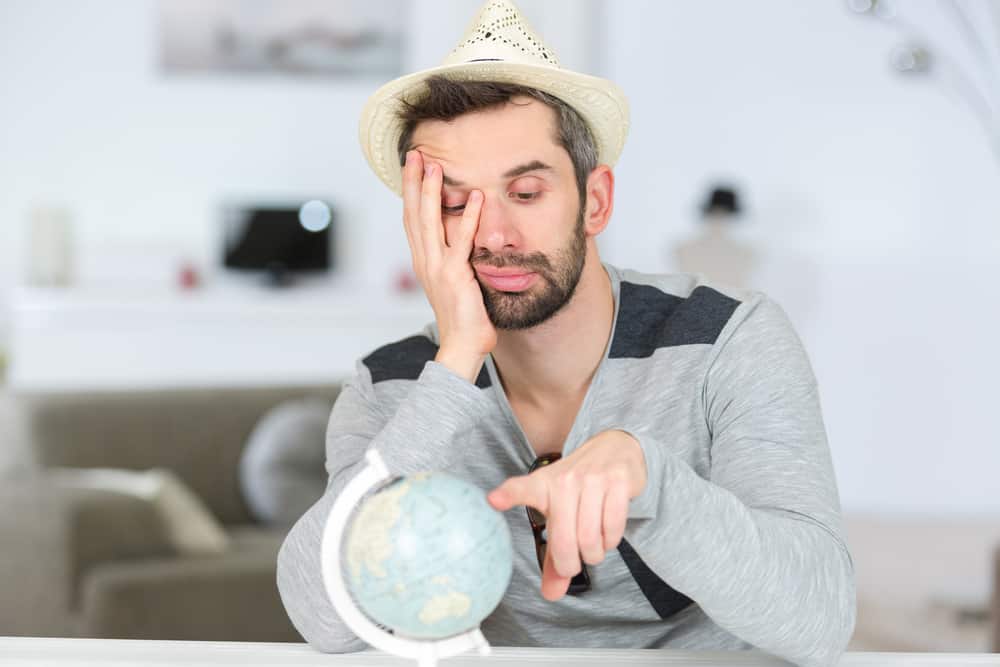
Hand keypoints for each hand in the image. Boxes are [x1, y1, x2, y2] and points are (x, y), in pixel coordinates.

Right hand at [402, 150, 496, 381]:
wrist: (461, 346)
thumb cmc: (463, 318)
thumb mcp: (454, 283)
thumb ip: (454, 261)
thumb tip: (461, 242)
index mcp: (423, 262)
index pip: (412, 219)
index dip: (411, 192)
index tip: (413, 167)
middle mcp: (425, 261)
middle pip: (414, 214)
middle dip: (414, 182)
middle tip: (415, 154)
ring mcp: (437, 268)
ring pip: (429, 222)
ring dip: (432, 191)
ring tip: (435, 164)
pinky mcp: (455, 275)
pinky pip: (462, 241)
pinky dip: (468, 217)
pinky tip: (475, 196)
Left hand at [487, 430, 647, 600]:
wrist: (614, 448)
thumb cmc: (579, 486)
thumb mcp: (559, 512)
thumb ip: (553, 554)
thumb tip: (551, 594)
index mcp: (543, 485)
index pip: (522, 489)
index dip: (508, 495)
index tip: (493, 500)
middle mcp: (565, 480)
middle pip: (565, 541)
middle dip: (571, 564)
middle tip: (575, 563)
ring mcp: (592, 479)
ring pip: (591, 538)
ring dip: (594, 553)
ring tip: (593, 545)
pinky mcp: (618, 481)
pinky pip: (613, 528)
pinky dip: (611, 540)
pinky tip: (607, 532)